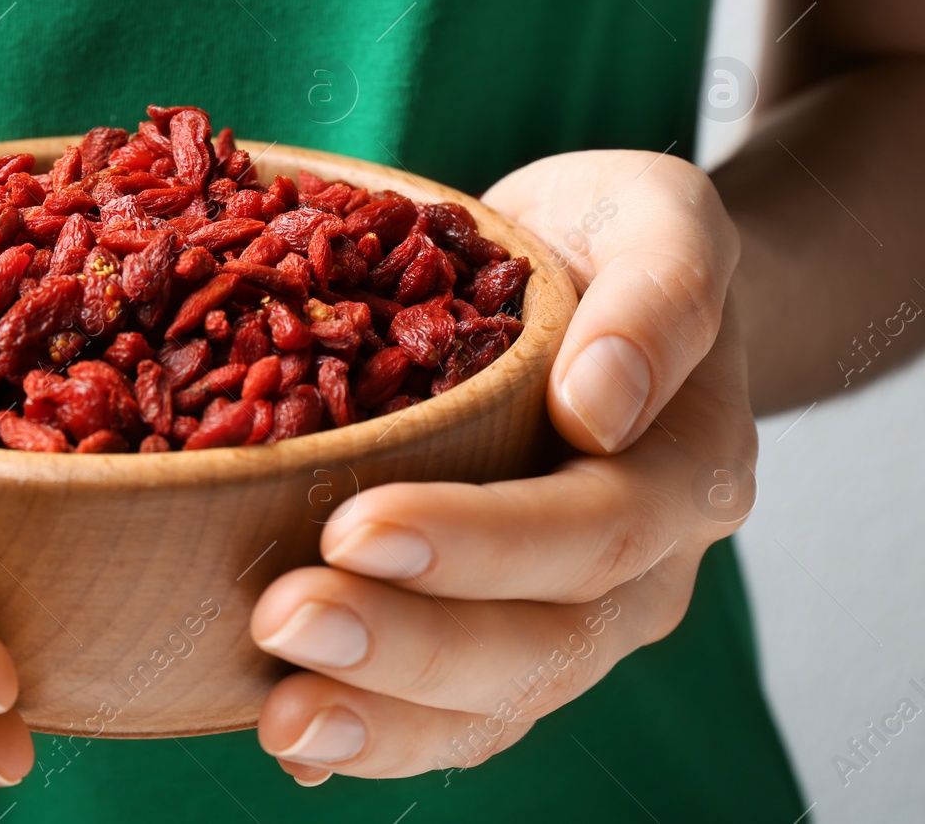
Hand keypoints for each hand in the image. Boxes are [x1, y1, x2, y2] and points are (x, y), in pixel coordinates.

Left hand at [249, 151, 750, 784]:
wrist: (606, 283)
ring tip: (283, 720)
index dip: (479, 543)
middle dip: (408, 645)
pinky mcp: (504, 629)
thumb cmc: (614, 242)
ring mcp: (573, 614)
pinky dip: (377, 732)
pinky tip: (295, 746)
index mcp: (682, 473)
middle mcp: (638, 570)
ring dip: (385, 719)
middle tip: (284, 620)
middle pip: (540, 641)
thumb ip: (662, 295)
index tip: (357, 526)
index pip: (592, 531)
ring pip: (496, 702)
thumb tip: (602, 401)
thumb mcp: (658, 219)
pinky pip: (454, 711)